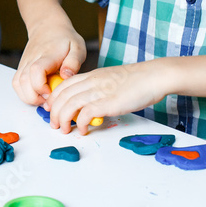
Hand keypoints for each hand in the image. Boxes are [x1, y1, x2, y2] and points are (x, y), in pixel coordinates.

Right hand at [12, 24, 85, 106]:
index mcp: (47, 55)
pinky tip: (38, 94)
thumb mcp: (77, 47)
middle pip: (23, 82)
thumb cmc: (64, 39)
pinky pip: (16, 84)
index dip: (41, 86)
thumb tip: (66, 76)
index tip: (52, 92)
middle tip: (50, 99)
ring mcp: (24, 64)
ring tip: (45, 98)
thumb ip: (73, 62)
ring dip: (29, 97)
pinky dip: (24, 93)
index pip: (36, 71)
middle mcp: (32, 60)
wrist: (47, 27)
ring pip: (17, 84)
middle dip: (35, 97)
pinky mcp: (21, 68)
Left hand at [45, 61, 168, 133]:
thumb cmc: (137, 80)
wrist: (154, 76)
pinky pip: (86, 113)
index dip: (54, 98)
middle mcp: (92, 81)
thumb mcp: (110, 80)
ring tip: (64, 130)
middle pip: (62, 95)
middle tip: (54, 124)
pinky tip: (83, 130)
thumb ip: (98, 88)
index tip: (51, 109)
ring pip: (70, 104)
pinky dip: (80, 123)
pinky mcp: (109, 102)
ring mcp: (100, 91)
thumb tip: (90, 104)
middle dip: (54, 111)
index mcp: (92, 75)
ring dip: (63, 119)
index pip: (64, 85)